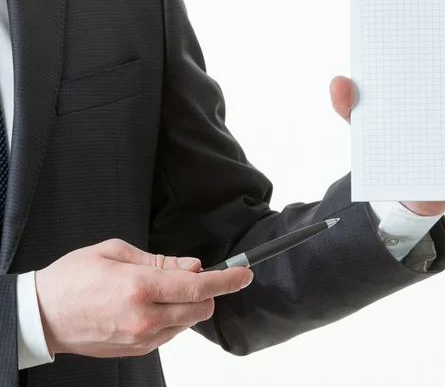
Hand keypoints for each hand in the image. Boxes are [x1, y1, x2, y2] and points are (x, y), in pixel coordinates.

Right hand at [35, 239, 252, 356]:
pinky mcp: (137, 349)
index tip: (244, 274)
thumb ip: (160, 260)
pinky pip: (172, 332)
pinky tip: (154, 304)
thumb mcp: (116, 252)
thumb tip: (192, 266)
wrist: (42, 315)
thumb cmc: (74, 278)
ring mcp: (141, 338)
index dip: (227, 280)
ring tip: (163, 288)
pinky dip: (175, 316)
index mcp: (139, 287)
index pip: (198, 286)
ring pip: (189, 321)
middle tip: (196, 275)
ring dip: (189, 303)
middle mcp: (144, 317)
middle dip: (209, 291)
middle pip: (201, 308)